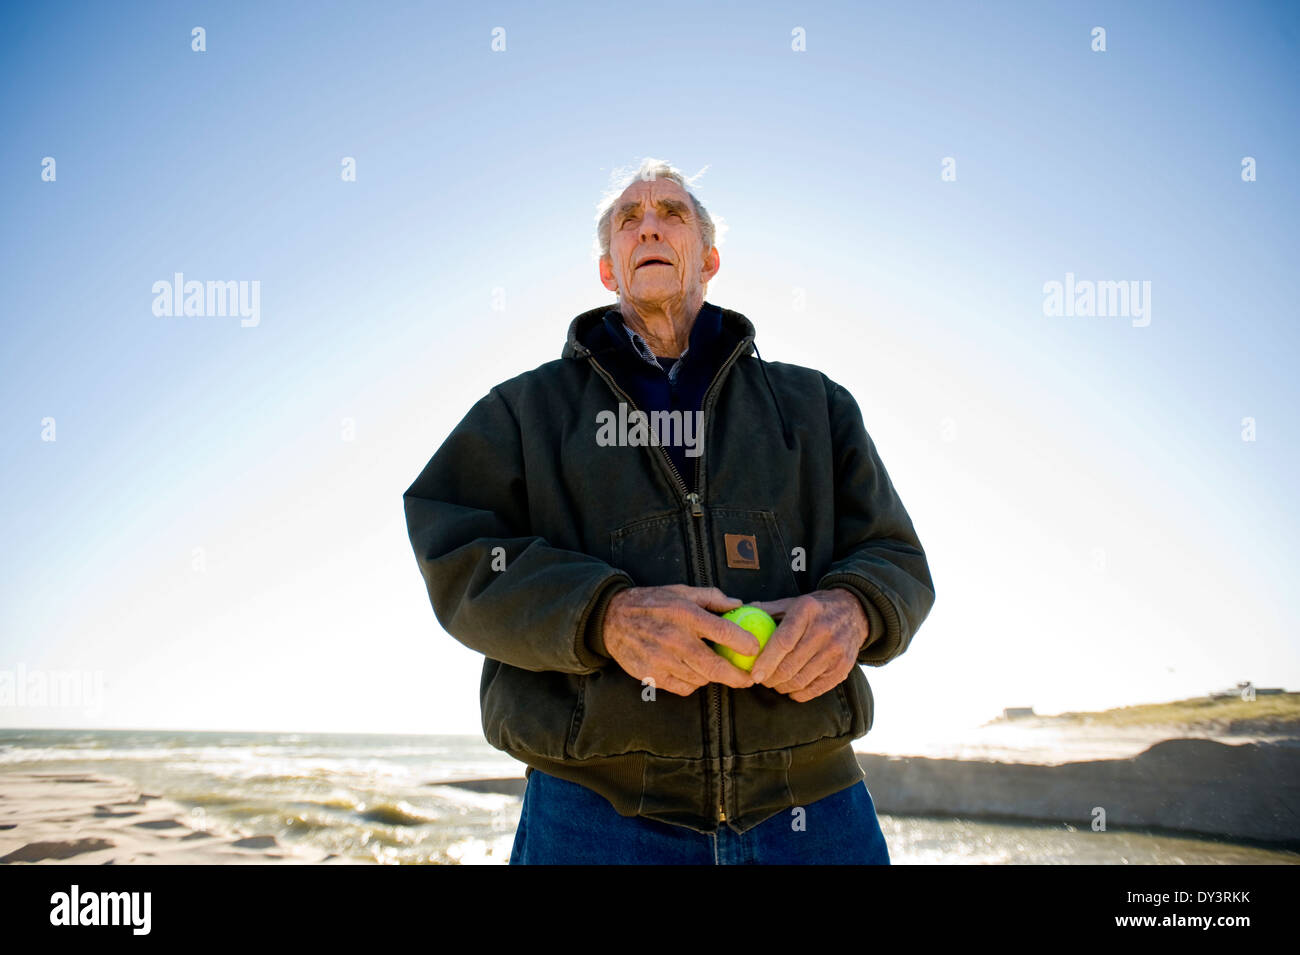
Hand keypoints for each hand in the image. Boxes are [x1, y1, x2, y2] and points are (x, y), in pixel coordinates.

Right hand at [602, 585, 758, 695]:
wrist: (612, 619)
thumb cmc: (652, 602)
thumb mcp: (681, 591)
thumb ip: (712, 597)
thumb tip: (739, 603)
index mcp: (686, 615)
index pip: (723, 632)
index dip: (744, 643)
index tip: (756, 650)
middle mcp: (675, 639)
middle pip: (715, 667)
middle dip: (737, 677)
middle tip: (749, 680)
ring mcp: (663, 660)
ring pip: (700, 679)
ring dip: (712, 678)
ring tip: (716, 670)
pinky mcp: (652, 675)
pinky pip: (683, 687)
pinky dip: (693, 683)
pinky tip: (693, 673)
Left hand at [745, 589, 867, 700]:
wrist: (854, 611)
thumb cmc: (815, 608)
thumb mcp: (792, 602)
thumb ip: (766, 610)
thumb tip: (735, 616)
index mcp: (806, 611)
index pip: (783, 642)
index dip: (766, 661)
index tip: (753, 675)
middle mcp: (824, 631)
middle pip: (791, 665)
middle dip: (771, 678)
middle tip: (760, 680)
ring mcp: (836, 651)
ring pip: (802, 680)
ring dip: (783, 687)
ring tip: (774, 683)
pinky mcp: (844, 667)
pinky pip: (816, 689)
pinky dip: (799, 693)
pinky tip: (791, 689)